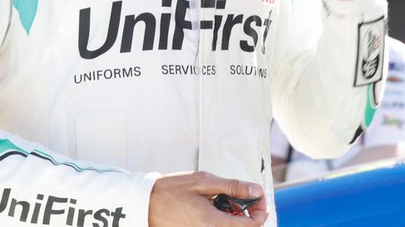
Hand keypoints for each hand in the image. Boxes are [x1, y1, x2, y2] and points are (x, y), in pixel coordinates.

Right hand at [149, 172, 267, 225]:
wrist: (144, 204)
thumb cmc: (171, 190)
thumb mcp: (204, 181)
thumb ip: (232, 187)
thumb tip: (256, 190)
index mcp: (213, 222)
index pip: (251, 226)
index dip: (261, 211)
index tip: (258, 197)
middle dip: (250, 212)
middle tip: (245, 194)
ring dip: (237, 215)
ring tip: (227, 198)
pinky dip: (224, 218)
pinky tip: (216, 205)